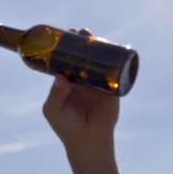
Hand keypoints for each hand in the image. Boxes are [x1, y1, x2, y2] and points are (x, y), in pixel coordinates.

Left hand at [42, 28, 120, 173]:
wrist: (88, 141)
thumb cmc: (66, 126)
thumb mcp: (54, 110)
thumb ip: (56, 94)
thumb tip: (62, 77)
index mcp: (67, 79)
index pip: (67, 58)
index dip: (67, 45)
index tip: (67, 33)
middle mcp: (83, 78)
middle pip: (85, 54)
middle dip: (84, 41)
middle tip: (83, 32)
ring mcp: (99, 82)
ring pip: (101, 59)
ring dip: (101, 46)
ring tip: (98, 38)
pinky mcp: (113, 88)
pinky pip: (117, 72)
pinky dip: (118, 60)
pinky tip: (117, 49)